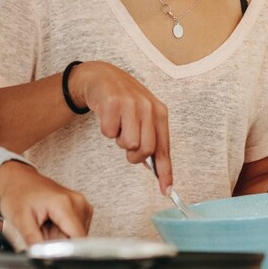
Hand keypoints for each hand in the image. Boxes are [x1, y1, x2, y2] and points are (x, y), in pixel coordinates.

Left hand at [0, 160, 91, 245]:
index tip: (52, 250)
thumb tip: (42, 257)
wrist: (17, 179)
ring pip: (76, 235)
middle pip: (76, 238)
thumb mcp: (20, 220)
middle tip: (43, 231)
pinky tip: (52, 222)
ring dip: (61, 237)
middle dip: (59, 242)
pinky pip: (76, 229)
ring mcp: (81, 203)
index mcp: (64, 204)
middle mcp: (77, 202)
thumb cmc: (17, 194)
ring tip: (46, 225)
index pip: (78, 238)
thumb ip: (34, 240)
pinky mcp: (80, 206)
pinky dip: (63, 231)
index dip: (65, 250)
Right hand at [67, 61, 172, 189]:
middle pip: (145, 149)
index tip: (166, 190)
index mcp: (159, 112)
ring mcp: (130, 104)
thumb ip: (150, 137)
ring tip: (118, 125)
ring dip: (119, 140)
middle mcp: (148, 107)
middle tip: (127, 147)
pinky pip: (109, 133)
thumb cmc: (124, 101)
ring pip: (127, 143)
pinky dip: (106, 129)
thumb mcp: (142, 115)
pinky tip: (107, 116)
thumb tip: (154, 167)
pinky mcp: (112, 103)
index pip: (164, 148)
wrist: (101, 77)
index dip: (165, 171)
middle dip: (134, 156)